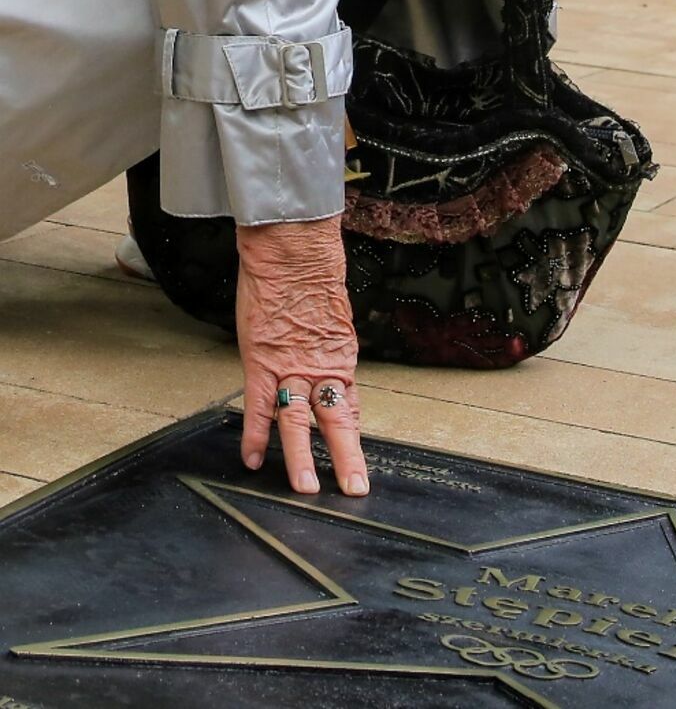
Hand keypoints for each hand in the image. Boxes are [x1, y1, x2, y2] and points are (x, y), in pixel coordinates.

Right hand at [235, 216, 368, 496]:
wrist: (295, 251)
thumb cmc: (309, 277)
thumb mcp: (327, 316)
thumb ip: (327, 343)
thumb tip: (324, 353)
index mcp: (339, 358)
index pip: (349, 407)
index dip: (351, 438)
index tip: (356, 469)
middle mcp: (321, 367)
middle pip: (337, 420)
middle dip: (345, 458)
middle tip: (354, 490)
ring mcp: (292, 366)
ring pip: (299, 421)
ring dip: (302, 458)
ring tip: (307, 490)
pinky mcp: (263, 360)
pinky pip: (258, 405)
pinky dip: (255, 433)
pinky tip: (253, 460)